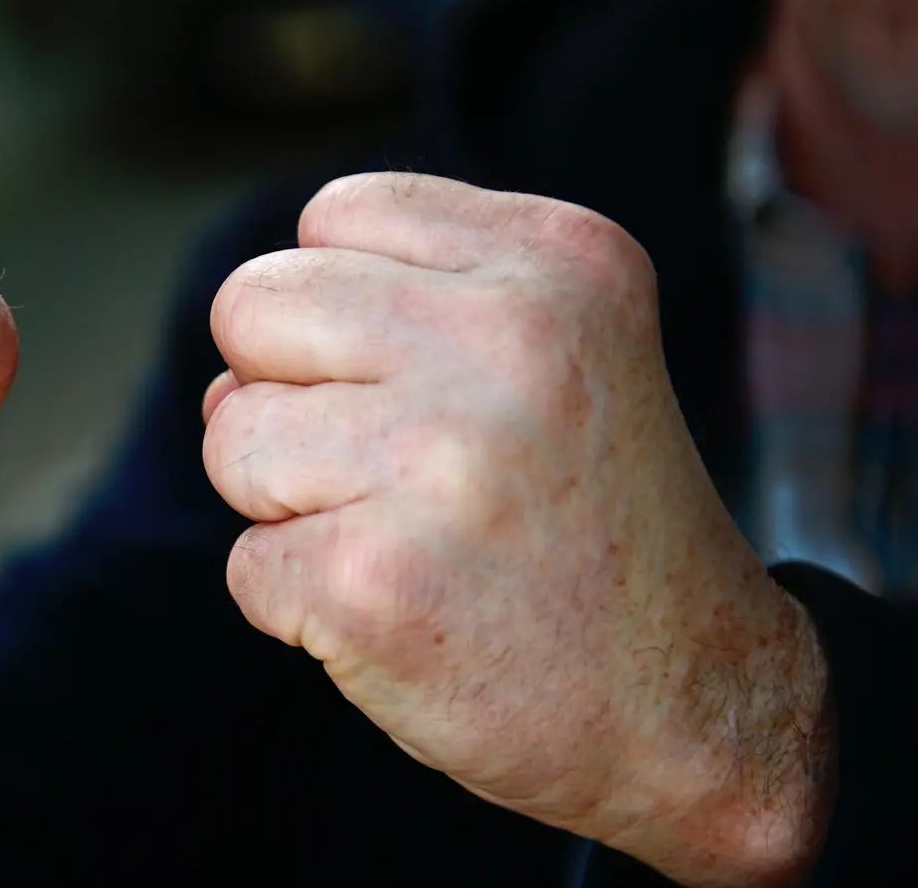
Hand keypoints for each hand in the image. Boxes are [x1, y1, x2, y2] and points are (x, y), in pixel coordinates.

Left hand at [202, 173, 832, 885]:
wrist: (695, 702)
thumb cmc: (589, 521)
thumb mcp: (552, 353)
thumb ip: (392, 314)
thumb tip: (221, 380)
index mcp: (554, 258)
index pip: (331, 215)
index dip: (341, 313)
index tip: (426, 390)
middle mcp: (504, 338)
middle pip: (252, 306)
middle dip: (287, 395)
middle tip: (396, 471)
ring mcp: (436, 460)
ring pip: (232, 436)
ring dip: (286, 506)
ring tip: (406, 540)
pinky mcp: (372, 579)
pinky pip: (246, 565)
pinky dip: (300, 605)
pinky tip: (405, 614)